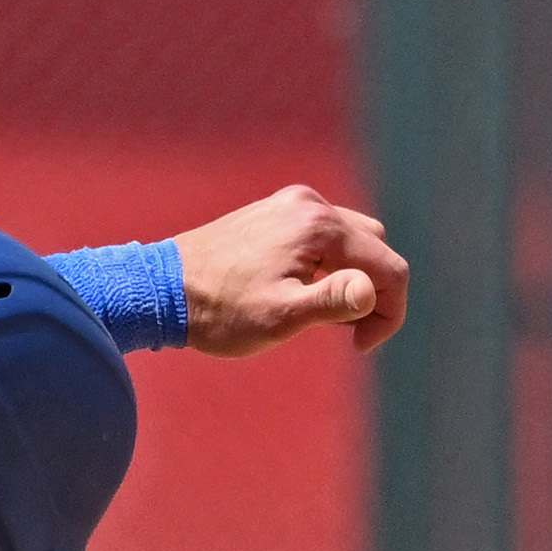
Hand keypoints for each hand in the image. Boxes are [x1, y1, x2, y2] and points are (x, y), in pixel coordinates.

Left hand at [173, 186, 407, 356]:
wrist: (162, 290)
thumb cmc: (220, 310)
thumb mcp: (281, 316)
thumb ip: (333, 301)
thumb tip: (372, 291)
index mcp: (318, 227)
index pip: (389, 268)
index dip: (389, 313)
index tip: (359, 346)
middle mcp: (310, 205)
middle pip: (376, 248)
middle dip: (373, 292)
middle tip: (343, 332)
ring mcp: (291, 204)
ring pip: (354, 239)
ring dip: (353, 277)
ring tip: (322, 314)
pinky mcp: (276, 212)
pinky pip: (326, 235)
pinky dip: (331, 264)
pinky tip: (304, 292)